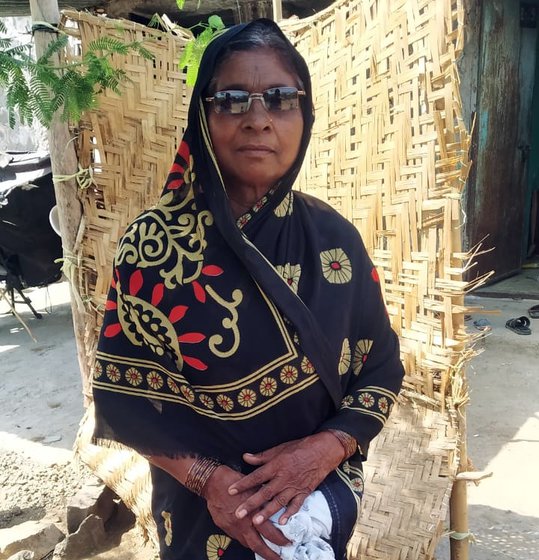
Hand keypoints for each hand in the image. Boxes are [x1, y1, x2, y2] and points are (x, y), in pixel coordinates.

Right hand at [203, 465, 288, 559]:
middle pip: (258, 546)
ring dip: (258, 550)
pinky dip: (246, 541)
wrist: (213, 482)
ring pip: (247, 544)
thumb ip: (264, 500)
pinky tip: (251, 540)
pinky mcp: (225, 527)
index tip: (288, 543)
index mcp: (253, 513)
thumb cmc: (235, 481)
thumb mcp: (255, 487)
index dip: (280, 540)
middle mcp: (243, 524)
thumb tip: (275, 506)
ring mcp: (233, 528)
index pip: (270, 533)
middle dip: (270, 555)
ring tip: (267, 553)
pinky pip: (237, 538)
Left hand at [228, 432, 344, 526]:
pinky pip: (296, 504)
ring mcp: (294, 486)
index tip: (230, 491)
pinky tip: (281, 522)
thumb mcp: (279, 449)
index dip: (243, 484)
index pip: (256, 476)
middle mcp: (283, 477)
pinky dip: (289, 513)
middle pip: (265, 492)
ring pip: (278, 501)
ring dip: (267, 512)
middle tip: (239, 514)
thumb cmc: (299, 448)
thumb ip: (262, 456)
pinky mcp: (304, 491)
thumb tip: (245, 457)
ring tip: (256, 521)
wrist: (322, 451)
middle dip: (251, 504)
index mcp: (276, 465)